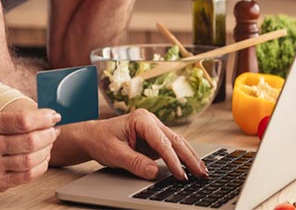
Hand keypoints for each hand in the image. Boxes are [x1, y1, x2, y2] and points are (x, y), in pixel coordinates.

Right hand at [0, 109, 60, 192]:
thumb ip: (16, 120)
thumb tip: (47, 118)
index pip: (23, 120)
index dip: (44, 118)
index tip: (54, 116)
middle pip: (30, 141)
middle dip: (49, 135)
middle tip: (54, 130)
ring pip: (31, 160)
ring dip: (47, 150)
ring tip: (49, 144)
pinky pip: (27, 176)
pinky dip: (40, 166)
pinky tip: (42, 158)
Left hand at [65, 109, 207, 180]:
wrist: (93, 136)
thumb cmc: (101, 140)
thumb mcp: (115, 153)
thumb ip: (135, 162)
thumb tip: (154, 173)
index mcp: (142, 119)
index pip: (162, 142)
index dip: (173, 160)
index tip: (180, 176)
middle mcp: (151, 121)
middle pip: (175, 141)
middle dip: (189, 158)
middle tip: (202, 174)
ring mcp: (154, 130)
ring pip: (177, 144)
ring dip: (189, 158)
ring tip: (202, 173)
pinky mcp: (155, 139)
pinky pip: (171, 149)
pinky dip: (182, 159)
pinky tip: (191, 169)